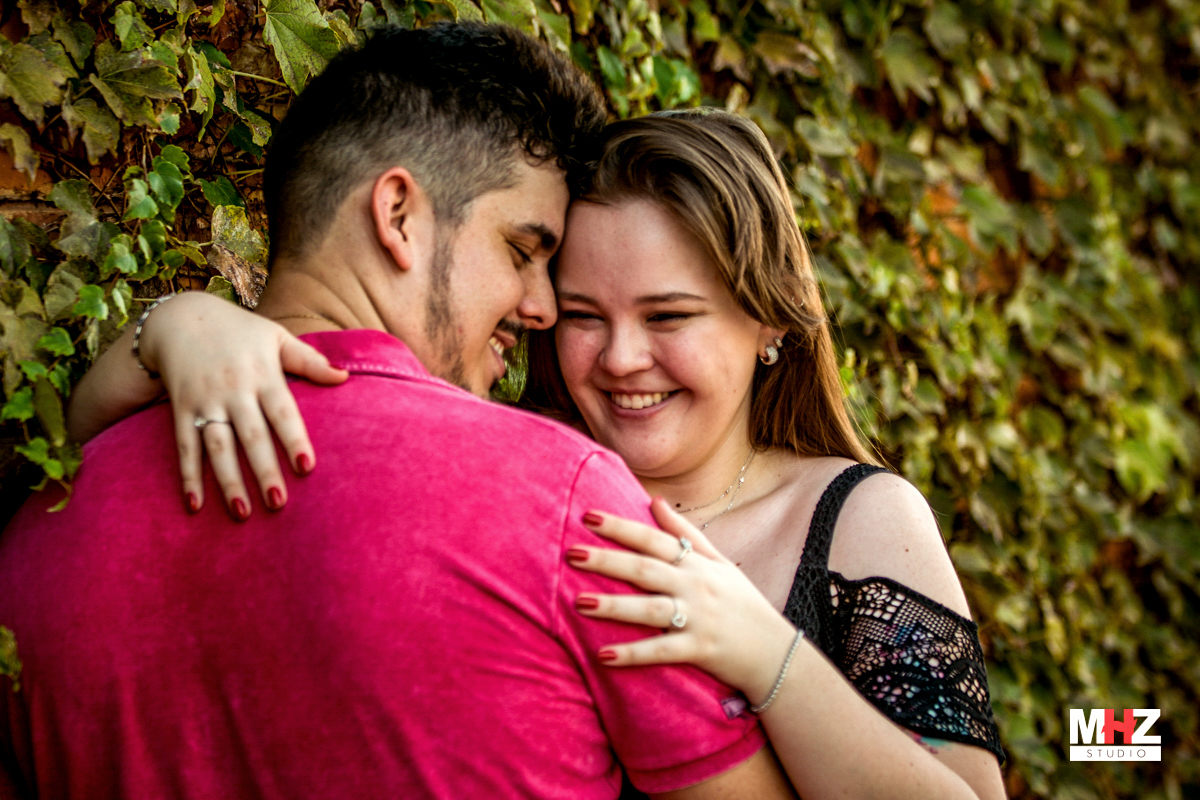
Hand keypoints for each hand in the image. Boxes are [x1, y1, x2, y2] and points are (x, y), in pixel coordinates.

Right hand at [139, 292, 347, 518]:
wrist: (179, 318)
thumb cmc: (239, 331)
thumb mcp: (276, 337)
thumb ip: (309, 361)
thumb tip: (344, 376)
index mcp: (262, 374)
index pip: (282, 412)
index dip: (294, 440)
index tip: (306, 468)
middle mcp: (234, 390)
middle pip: (251, 436)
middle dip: (264, 470)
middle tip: (278, 504)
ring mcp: (205, 402)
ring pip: (217, 447)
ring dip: (228, 481)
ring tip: (242, 512)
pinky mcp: (181, 410)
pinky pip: (185, 447)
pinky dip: (188, 477)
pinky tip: (195, 505)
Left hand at [570, 498, 797, 704]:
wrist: (776, 652)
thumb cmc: (742, 604)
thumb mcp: (719, 562)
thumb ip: (685, 533)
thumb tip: (655, 500)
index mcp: (697, 564)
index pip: (653, 539)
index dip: (621, 527)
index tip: (588, 516)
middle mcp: (696, 586)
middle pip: (645, 570)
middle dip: (607, 561)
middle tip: (571, 553)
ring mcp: (698, 618)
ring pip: (649, 609)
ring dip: (613, 606)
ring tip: (578, 602)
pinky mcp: (699, 651)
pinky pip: (661, 651)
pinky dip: (632, 654)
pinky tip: (603, 655)